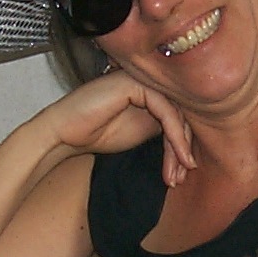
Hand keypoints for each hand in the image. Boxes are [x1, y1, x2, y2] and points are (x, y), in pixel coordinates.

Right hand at [41, 70, 195, 184]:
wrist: (65, 134)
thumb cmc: (97, 134)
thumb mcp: (141, 135)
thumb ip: (164, 132)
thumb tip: (192, 146)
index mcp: (150, 92)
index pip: (178, 116)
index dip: (183, 146)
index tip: (182, 173)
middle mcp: (148, 82)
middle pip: (181, 114)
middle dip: (183, 149)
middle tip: (182, 176)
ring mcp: (141, 80)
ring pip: (176, 114)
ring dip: (180, 146)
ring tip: (180, 172)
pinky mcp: (135, 84)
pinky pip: (166, 110)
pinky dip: (175, 136)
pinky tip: (178, 156)